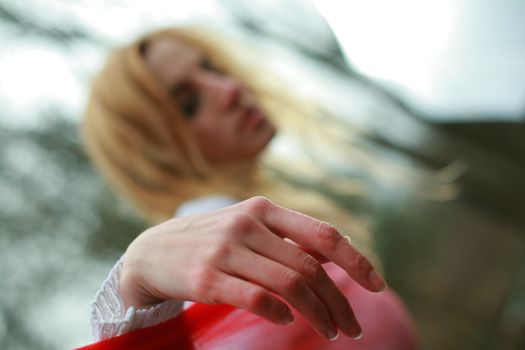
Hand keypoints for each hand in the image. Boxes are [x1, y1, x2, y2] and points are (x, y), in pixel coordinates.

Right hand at [120, 196, 385, 339]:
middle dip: (340, 301)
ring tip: (332, 332)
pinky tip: (286, 322)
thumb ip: (291, 238)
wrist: (151, 250)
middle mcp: (247, 224)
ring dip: (318, 313)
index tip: (377, 286)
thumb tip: (342, 251)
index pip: (323, 234)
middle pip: (310, 267)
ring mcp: (225, 249)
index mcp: (263, 209)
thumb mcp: (250, 227)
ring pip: (289, 284)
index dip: (356, 260)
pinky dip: (279, 313)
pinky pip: (255, 298)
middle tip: (352, 328)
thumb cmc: (211, 241)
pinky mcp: (205, 278)